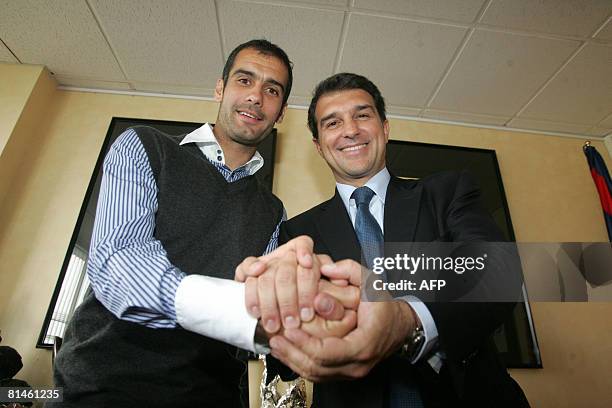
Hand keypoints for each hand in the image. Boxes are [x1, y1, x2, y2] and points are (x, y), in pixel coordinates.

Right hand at [236, 236, 358, 333]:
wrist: (289, 306)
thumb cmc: (314, 297)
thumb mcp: (331, 290)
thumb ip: (337, 286)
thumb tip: (340, 283)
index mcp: (305, 253)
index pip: (303, 245)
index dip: (304, 254)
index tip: (309, 265)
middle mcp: (284, 255)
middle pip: (285, 270)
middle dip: (289, 298)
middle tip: (293, 321)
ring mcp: (267, 262)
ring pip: (266, 277)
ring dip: (269, 304)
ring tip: (274, 325)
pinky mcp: (250, 270)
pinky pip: (246, 269)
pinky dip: (249, 286)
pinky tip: (254, 301)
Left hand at [268, 260, 416, 381]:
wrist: (400, 326)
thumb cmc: (384, 305)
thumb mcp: (371, 282)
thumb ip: (349, 271)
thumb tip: (326, 269)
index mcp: (364, 344)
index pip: (329, 352)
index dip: (305, 343)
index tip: (289, 330)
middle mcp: (357, 364)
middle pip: (317, 368)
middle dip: (292, 353)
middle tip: (274, 338)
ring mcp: (351, 372)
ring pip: (315, 375)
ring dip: (292, 360)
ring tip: (275, 344)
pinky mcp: (344, 373)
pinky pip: (318, 375)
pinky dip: (299, 364)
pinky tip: (286, 351)